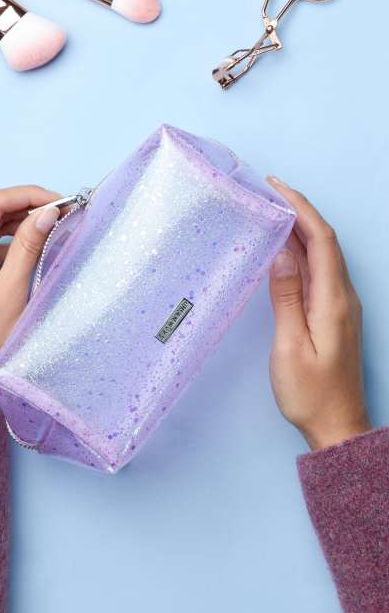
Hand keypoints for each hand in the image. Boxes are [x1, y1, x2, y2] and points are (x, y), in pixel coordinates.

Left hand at [0, 186, 60, 408]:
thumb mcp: (12, 291)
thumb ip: (29, 246)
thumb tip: (48, 212)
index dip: (28, 195)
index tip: (60, 200)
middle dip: (26, 207)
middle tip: (62, 211)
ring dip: (18, 224)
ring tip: (53, 224)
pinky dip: (8, 243)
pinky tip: (32, 244)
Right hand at [267, 177, 370, 450]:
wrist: (336, 425)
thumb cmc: (310, 393)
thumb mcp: (291, 345)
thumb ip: (287, 298)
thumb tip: (281, 254)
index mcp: (333, 300)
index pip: (322, 240)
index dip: (301, 209)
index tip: (277, 187)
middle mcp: (343, 296)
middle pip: (325, 242)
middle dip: (300, 212)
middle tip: (269, 193)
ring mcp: (340, 305)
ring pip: (323, 255)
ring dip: (300, 230)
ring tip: (272, 213)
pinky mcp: (334, 315)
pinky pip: (319, 272)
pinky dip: (302, 253)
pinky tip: (284, 251)